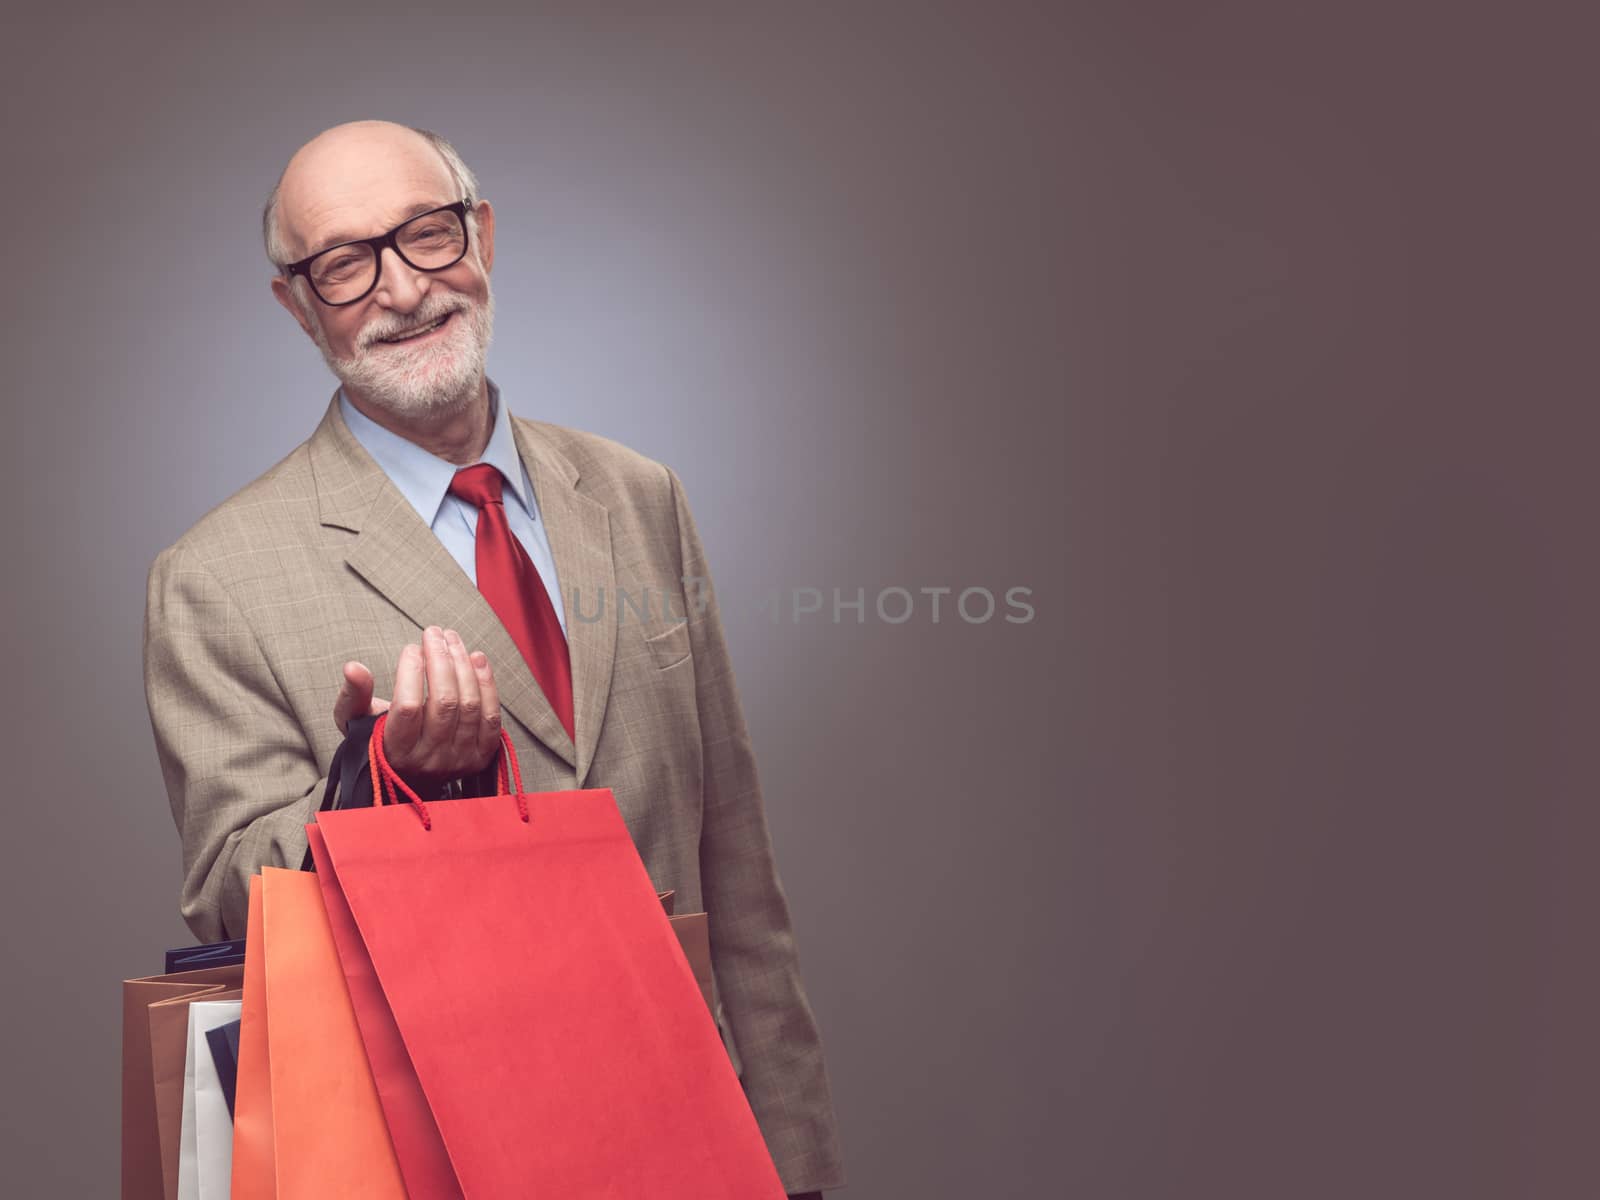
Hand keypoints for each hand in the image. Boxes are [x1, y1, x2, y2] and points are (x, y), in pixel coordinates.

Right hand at [333, 627, 501, 786]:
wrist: (410, 773)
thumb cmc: (380, 740)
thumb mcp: (355, 721)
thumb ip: (354, 694)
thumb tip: (353, 667)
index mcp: (396, 751)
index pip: (407, 707)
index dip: (411, 672)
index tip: (411, 648)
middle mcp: (430, 759)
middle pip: (444, 702)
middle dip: (441, 659)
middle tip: (434, 633)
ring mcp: (459, 758)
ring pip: (469, 704)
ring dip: (464, 665)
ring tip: (452, 639)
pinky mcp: (481, 755)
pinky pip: (491, 716)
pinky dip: (487, 683)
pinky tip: (477, 658)